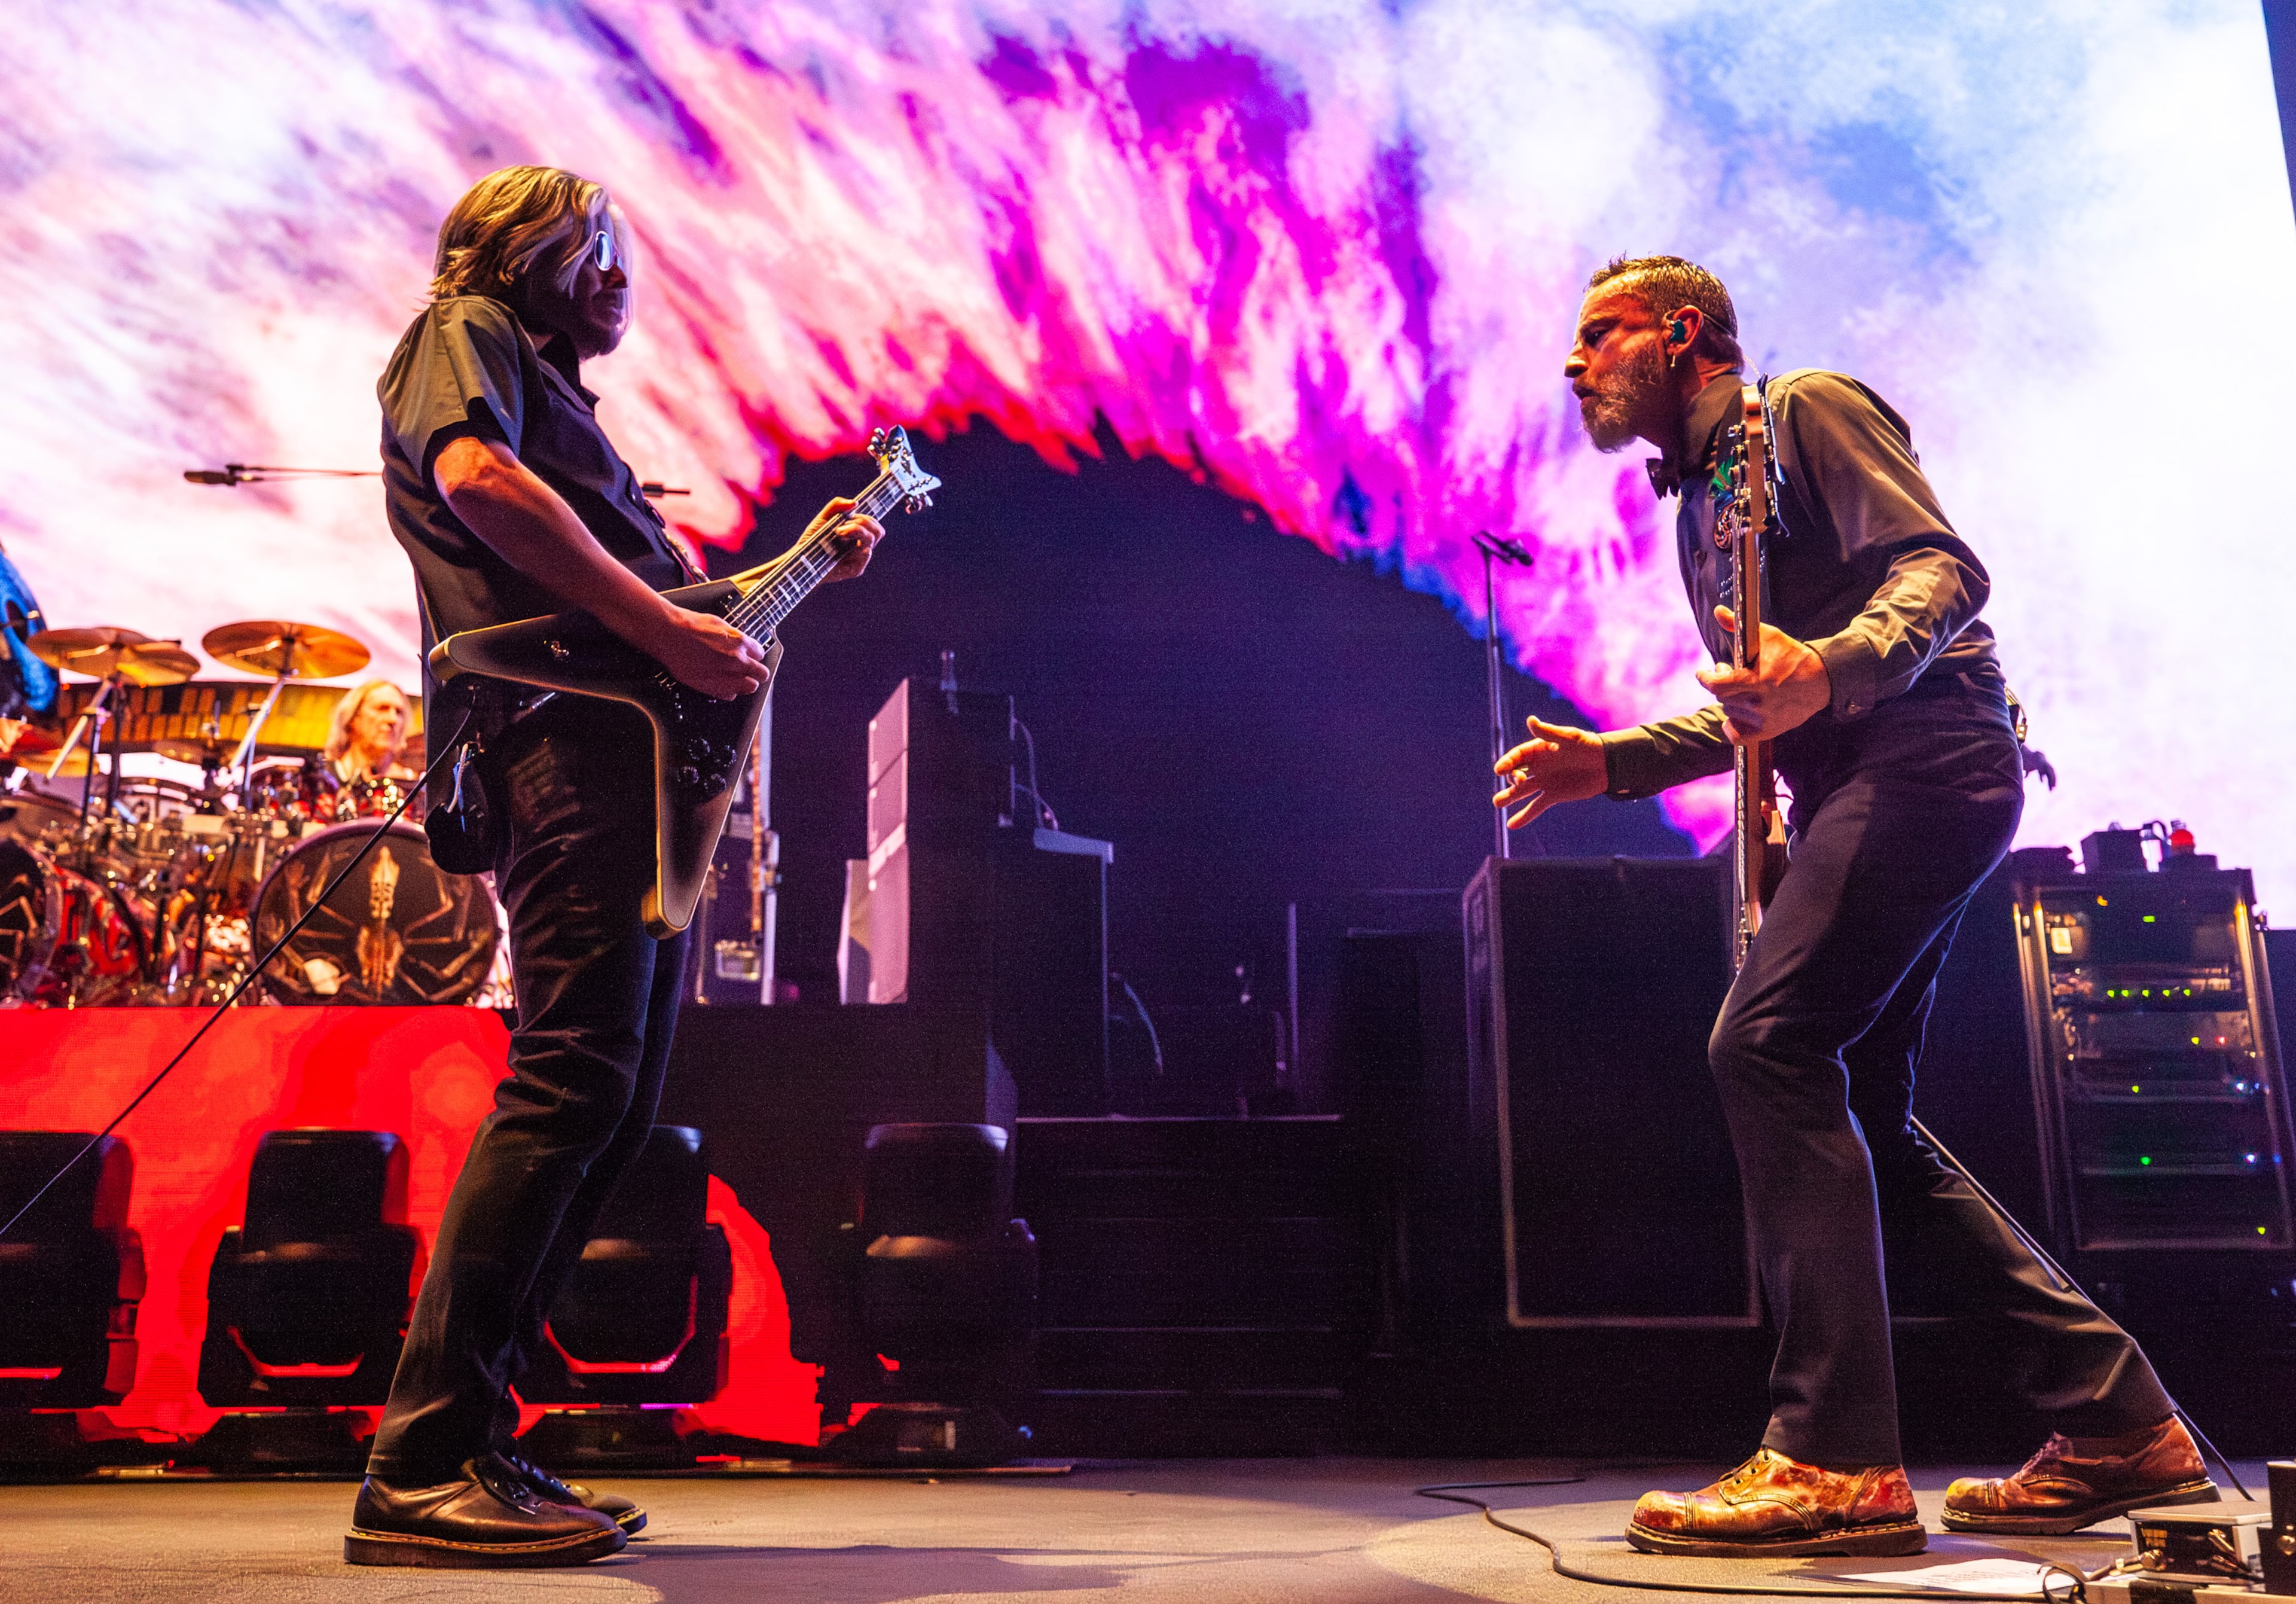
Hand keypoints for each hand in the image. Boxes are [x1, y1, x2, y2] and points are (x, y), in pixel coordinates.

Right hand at [640, 604, 767, 700]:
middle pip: (761, 674)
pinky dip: (728, 690)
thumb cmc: (690, 625)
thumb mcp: (719, 623)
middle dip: (756, 671)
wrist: (668, 634)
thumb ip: (735, 637)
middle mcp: (736, 661)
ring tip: (736, 677)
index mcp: (740, 643)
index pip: (761, 654)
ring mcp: (724, 676)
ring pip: (749, 687)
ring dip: (745, 682)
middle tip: (750, 669)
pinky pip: (730, 695)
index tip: (751, 655)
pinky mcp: (710, 686)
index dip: (755, 654)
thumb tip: (744, 644)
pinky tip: (721, 681)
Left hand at [807, 496, 883, 581]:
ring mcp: (859, 558)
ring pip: (873, 538)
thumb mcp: (823, 517)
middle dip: (863, 521)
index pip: (873, 524)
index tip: (852, 515)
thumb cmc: (812, 540)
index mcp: (856, 535)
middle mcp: (860, 546)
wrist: (802, 558)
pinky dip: (853, 541)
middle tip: (844, 524)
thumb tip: (855, 503)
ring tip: (839, 531)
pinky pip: (866, 553)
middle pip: (878, 531)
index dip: (867, 517)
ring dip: (857, 528)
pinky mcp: (856, 568)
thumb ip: (837, 505)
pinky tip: (839, 540)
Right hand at [1492, 716, 1607, 827]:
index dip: (1507, 762)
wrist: (1607, 764)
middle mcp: (1538, 766)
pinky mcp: (1553, 795)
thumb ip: (1549, 733)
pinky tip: (1511, 825)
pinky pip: (1535, 807)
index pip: (1518, 756)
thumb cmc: (1588, 745)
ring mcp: (1545, 781)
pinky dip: (1524, 816)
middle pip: (1517, 773)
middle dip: (1512, 778)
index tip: (1500, 770)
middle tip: (1517, 783)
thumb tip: (1530, 720)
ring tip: (1497, 803)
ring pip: (1522, 791)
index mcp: (1539, 749)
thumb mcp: (1569, 738)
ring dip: (1509, 797)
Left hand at [1695, 607, 1830, 743]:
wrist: (1820, 680)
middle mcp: (1757, 703)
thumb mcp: (1767, 636)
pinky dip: (1733, 726)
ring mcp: (1762, 719)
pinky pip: (1736, 735)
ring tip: (1741, 689)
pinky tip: (1738, 714)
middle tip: (1727, 673)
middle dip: (1721, 684)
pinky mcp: (1768, 731)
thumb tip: (1718, 611)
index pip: (1716, 686)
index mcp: (1754, 680)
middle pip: (1722, 697)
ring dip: (1731, 700)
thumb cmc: (1792, 656)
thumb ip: (1738, 625)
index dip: (1705, 679)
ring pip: (1730, 712)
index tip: (1703, 673)